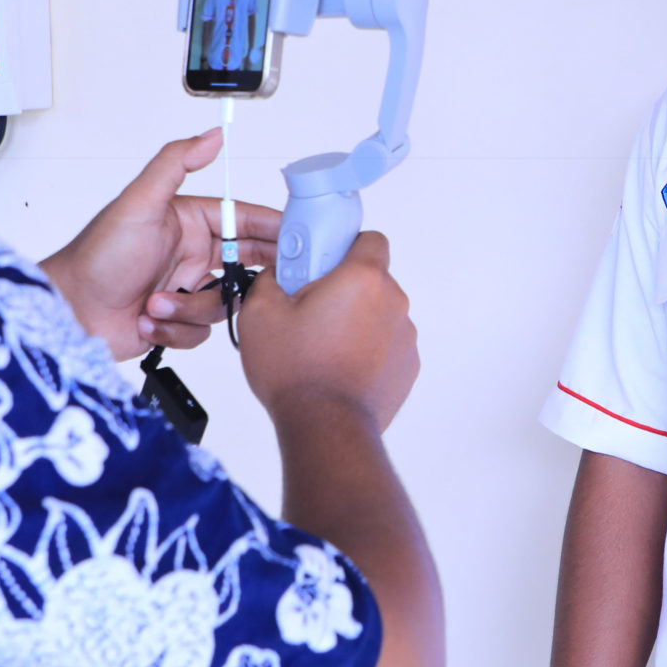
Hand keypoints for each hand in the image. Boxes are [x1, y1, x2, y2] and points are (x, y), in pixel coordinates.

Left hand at [39, 128, 278, 358]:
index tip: (297, 240)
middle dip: (247, 277)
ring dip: (189, 309)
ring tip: (156, 304)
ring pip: (223, 304)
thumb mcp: (138, 203)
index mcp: (188, 222)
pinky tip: (148, 321)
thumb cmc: (96, 257)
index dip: (273, 229)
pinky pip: (202, 332)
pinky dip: (176, 330)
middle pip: (245, 263)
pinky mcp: (175, 321)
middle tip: (261, 286)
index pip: (244, 220)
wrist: (68, 312)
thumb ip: (175, 163)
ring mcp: (184, 289)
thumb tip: (212, 135)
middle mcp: (190, 254)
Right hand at [235, 231, 418, 430]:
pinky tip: (339, 369)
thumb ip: (269, 279)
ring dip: (356, 322)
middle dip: (344, 289)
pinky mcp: (407, 367)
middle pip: (371, 280)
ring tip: (322, 348)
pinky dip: (367, 351)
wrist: (325, 427)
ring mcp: (405, 336)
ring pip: (378, 314)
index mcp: (364, 278)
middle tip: (310, 310)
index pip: (370, 239)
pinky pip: (386, 345)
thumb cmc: (297, 371)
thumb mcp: (259, 313)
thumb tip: (277, 276)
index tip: (321, 263)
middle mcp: (393, 302)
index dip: (345, 247)